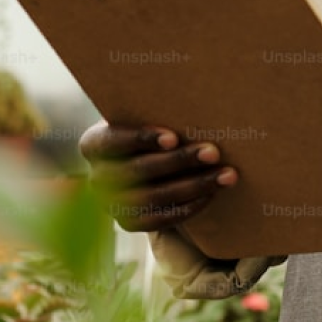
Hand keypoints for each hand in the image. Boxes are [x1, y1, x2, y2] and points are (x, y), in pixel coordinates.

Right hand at [78, 121, 236, 232]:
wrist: (151, 161)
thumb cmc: (156, 130)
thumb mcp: (149, 117)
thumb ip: (161, 112)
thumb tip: (200, 99)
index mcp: (96, 144)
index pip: (114, 140)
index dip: (143, 139)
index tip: (173, 138)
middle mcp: (97, 176)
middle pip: (138, 171)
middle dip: (179, 161)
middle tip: (213, 152)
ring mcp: (111, 203)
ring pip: (152, 197)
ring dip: (193, 186)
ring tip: (226, 175)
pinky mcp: (130, 222)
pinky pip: (159, 219)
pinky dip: (188, 207)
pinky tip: (212, 193)